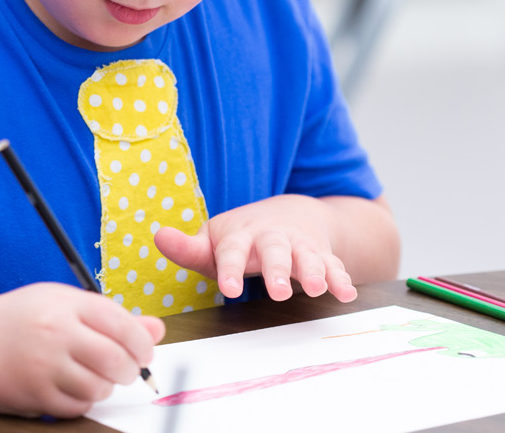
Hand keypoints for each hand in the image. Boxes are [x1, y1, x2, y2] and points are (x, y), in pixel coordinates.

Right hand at [0, 282, 164, 417]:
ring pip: (99, 387)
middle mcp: (55, 334)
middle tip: (128, 367)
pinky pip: (77, 407)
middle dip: (131, 368)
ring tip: (97, 373)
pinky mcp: (34, 398)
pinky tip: (76, 386)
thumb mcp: (63, 301)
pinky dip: (85, 400)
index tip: (146, 349)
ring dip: (107, 385)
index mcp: (66, 304)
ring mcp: (43, 368)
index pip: (121, 324)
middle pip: (115, 359)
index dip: (142, 341)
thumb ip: (111, 315)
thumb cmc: (18, 318)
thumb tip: (157, 330)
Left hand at [154, 194, 357, 302]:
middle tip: (278, 292)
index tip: (228, 288)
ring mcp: (298, 245)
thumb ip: (187, 247)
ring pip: (307, 256)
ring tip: (316, 288)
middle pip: (274, 251)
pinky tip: (346, 292)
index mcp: (240, 236)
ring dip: (313, 270)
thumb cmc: (242, 236)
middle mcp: (271, 237)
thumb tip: (158, 236)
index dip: (230, 268)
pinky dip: (340, 276)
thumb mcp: (214, 240)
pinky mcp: (321, 253)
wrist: (290, 213)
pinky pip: (333, 264)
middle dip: (277, 270)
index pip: (232, 250)